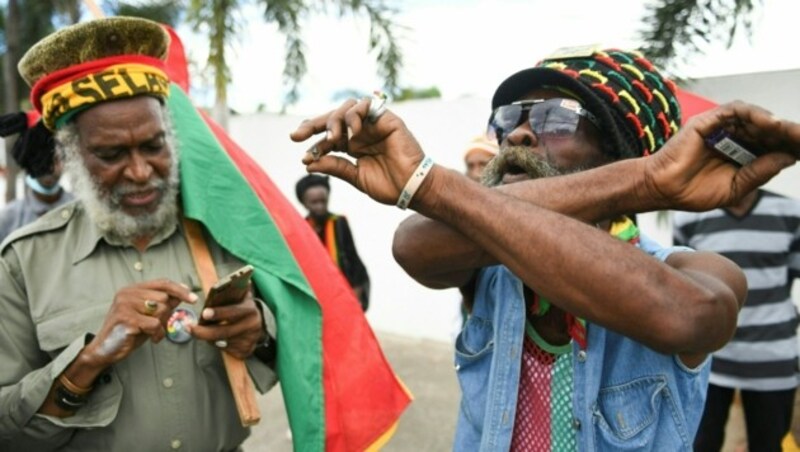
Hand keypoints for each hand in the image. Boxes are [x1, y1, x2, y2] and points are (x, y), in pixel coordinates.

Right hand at [82, 279, 197, 367]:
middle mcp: (127, 293)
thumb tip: (183, 292)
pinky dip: (157, 334)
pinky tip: (150, 338)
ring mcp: (125, 305)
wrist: (105, 350)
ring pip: (161, 310)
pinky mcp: (126, 319)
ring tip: (150, 331)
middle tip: (155, 325)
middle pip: (164, 298)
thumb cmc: (128, 332)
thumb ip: (163, 303)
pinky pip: (155, 324)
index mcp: (132, 289)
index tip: (194, 298)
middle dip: (165, 314)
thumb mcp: (148, 315)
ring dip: (161, 325)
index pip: (162, 283)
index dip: (180, 290)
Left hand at [188, 291, 263, 358]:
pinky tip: (212, 340)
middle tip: (190, 328)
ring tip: (196, 331)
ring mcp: (249, 340)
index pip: (234, 312)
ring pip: (222, 342)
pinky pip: (226, 350)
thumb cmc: (243, 309)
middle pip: (224, 332)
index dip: (219, 313)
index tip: (204, 313)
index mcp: (250, 310)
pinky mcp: (245, 351)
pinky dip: (216, 345)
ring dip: (207, 338)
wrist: (259, 328)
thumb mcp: (243, 297)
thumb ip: (238, 288)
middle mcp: (252, 326)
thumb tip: (236, 278)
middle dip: (204, 331)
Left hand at [289, 97, 426, 204]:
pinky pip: (365, 106)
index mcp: (353, 145)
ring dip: (334, 120)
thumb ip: (334, 166)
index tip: (303, 155)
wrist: (413, 188)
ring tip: (332, 137)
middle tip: (299, 135)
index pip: (328, 137)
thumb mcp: (355, 177)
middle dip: (313, 124)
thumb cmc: (389, 185)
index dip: (314, 143)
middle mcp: (361, 132)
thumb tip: (308, 162)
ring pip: (346, 108)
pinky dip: (353, 116)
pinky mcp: (386, 119)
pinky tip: (350, 134)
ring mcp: (373, 124)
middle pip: (333, 118)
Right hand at [643, 101, 798, 210]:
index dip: (791, 146)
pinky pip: (736, 110)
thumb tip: (789, 157)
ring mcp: (721, 128)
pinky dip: (756, 114)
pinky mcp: (708, 121)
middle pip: (768, 130)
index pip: (772, 145)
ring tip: (793, 132)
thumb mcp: (736, 187)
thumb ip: (760, 172)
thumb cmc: (693, 192)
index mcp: (741, 154)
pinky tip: (771, 124)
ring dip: (777, 124)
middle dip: (790, 134)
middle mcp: (733, 138)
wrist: (661, 190)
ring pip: (756, 118)